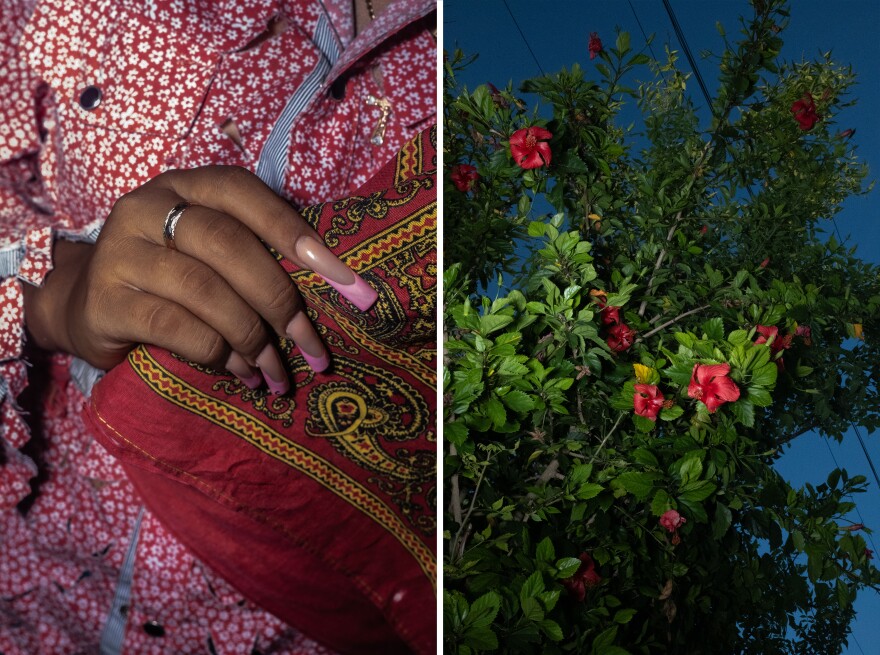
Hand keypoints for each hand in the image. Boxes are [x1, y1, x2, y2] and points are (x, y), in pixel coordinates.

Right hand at [23, 166, 376, 393]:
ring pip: (204, 289)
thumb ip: (256, 251)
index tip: (341, 277)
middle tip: (309, 343)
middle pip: (227, 243)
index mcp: (184, 187)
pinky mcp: (105, 301)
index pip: (243, 193)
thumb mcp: (207, 249)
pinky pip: (175, 326)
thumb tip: (340, 287)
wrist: (84, 304)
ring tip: (275, 368)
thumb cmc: (170, 277)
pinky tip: (240, 371)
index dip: (294, 230)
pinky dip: (218, 353)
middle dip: (279, 297)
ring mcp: (120, 253)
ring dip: (252, 335)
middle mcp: (147, 208)